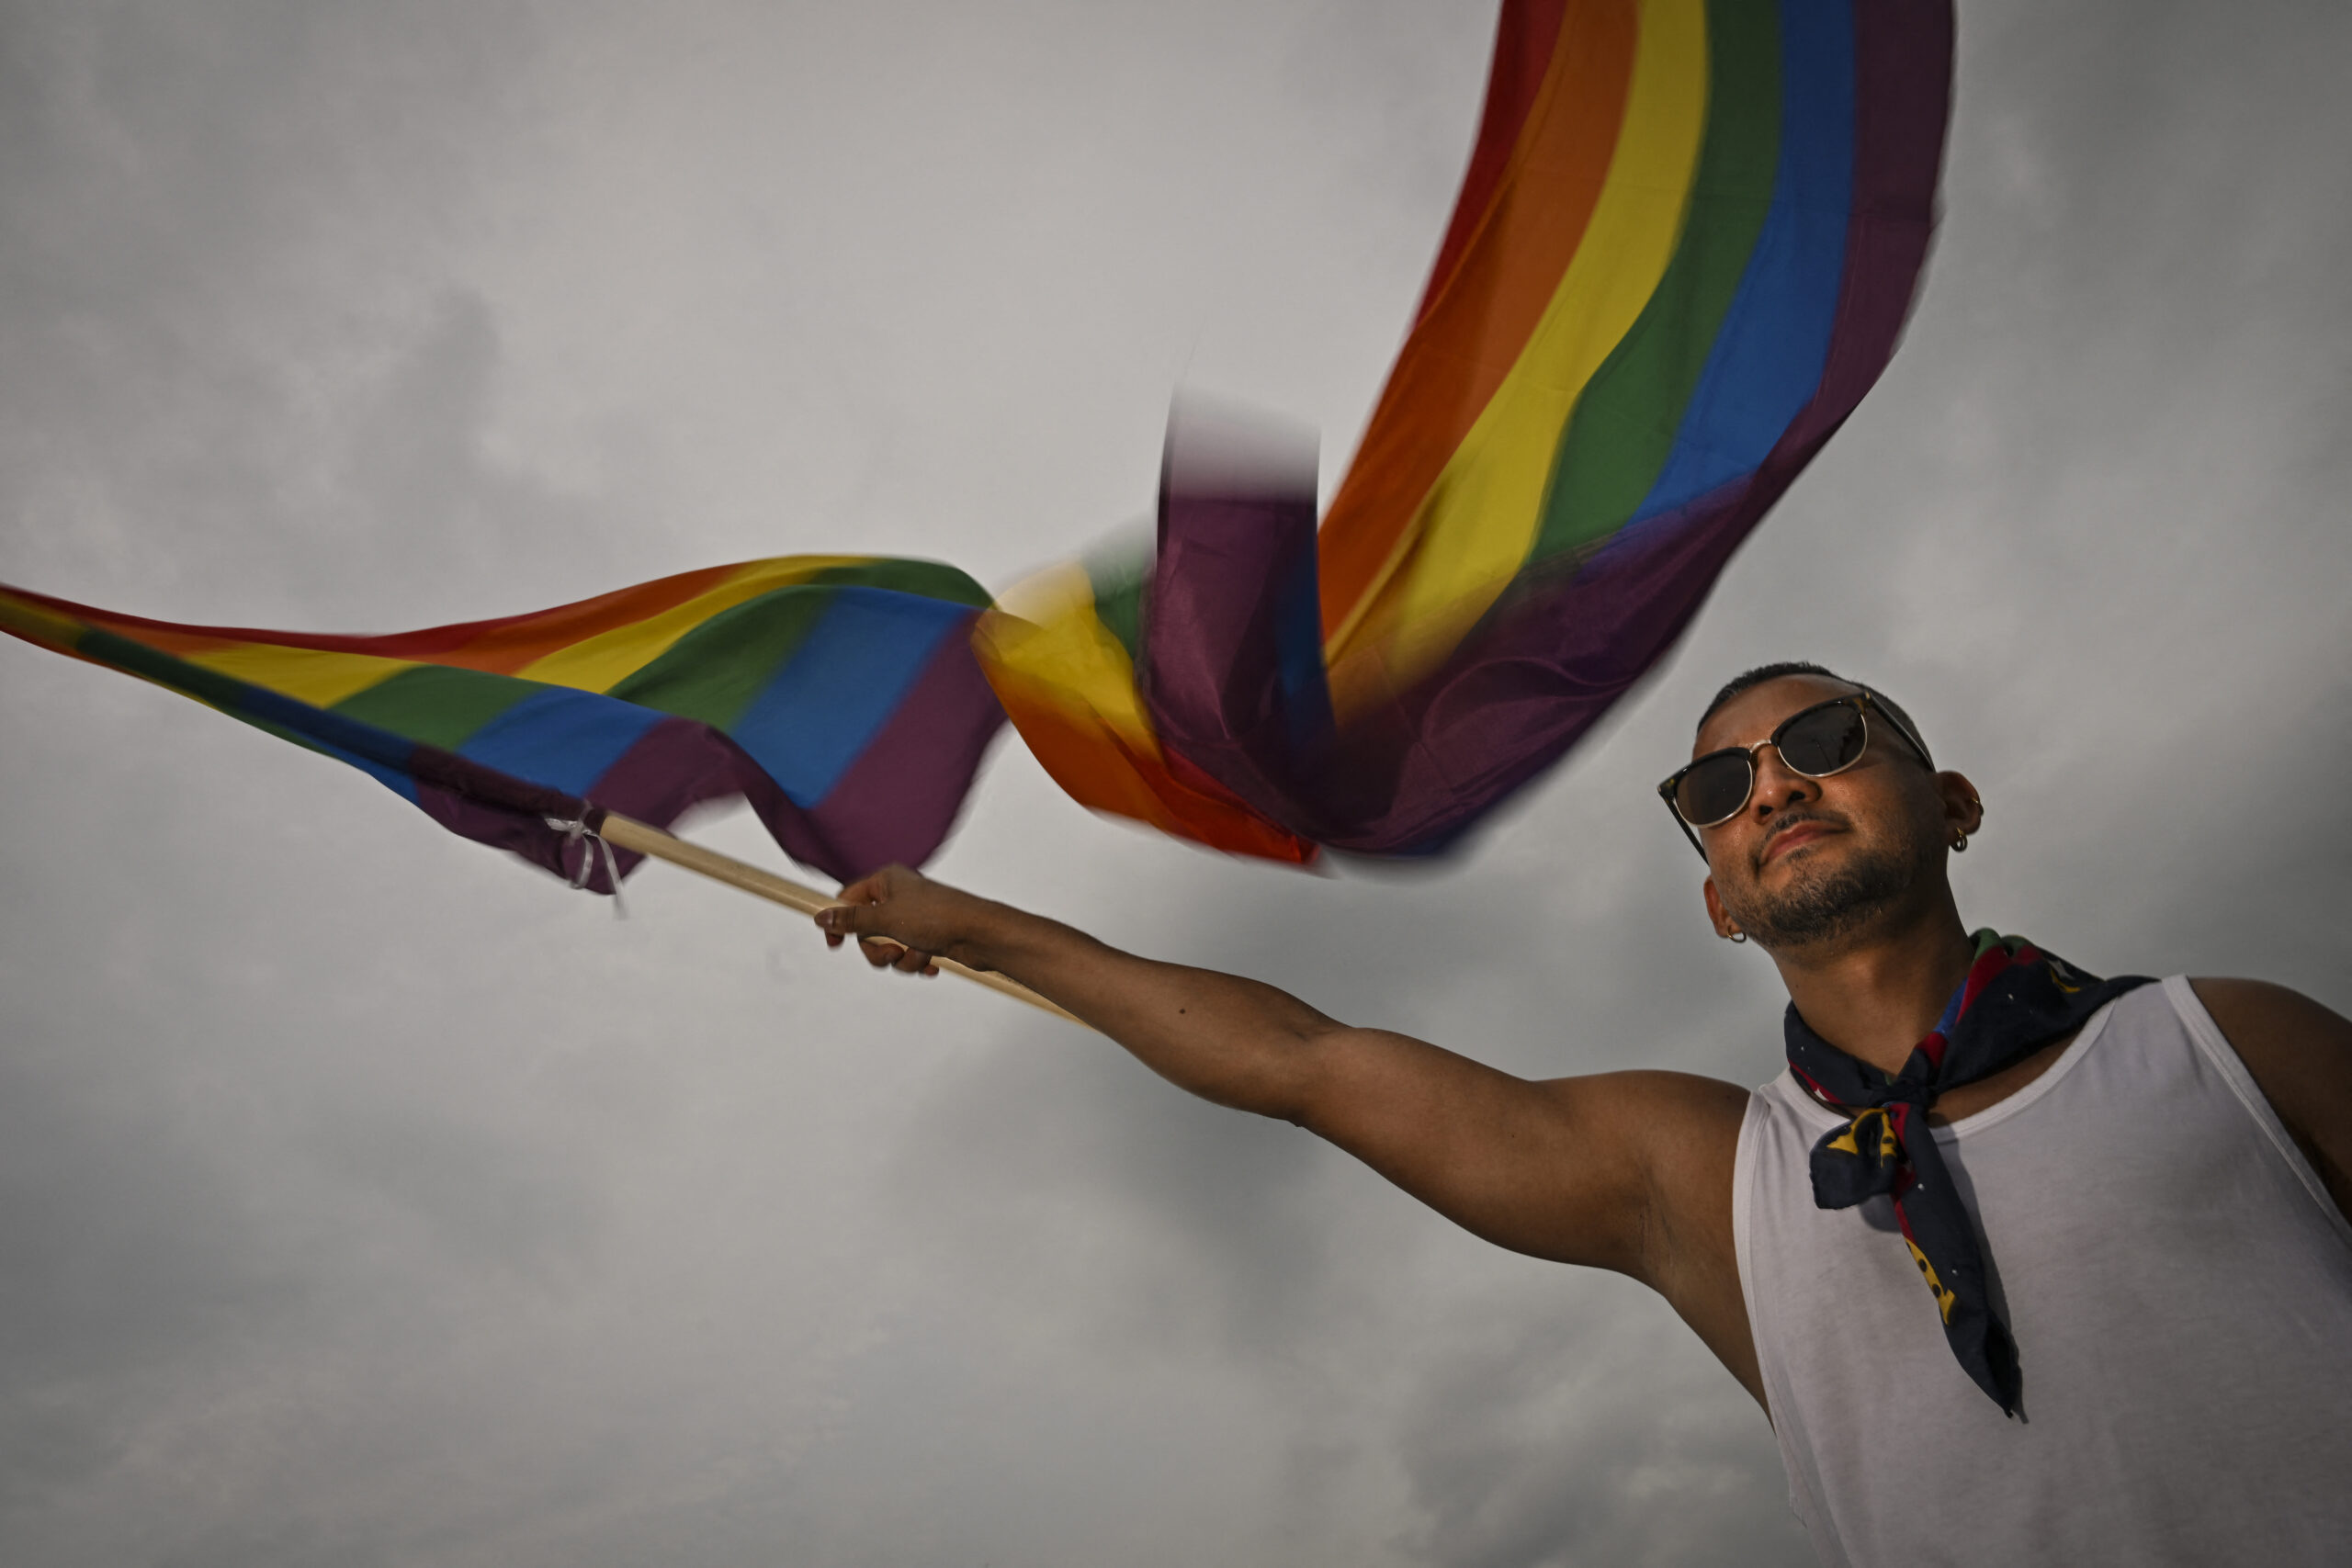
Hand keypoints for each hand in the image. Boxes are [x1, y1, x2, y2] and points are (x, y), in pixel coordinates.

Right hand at [815, 864, 995, 977]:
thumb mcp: (886, 919)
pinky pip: (907, 956)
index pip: (848, 898)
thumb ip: (851, 920)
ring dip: (900, 959)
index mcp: (887, 880)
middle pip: (867, 929)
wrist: (982, 935)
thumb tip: (821, 916)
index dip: (840, 922)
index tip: (835, 945)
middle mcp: (900, 896)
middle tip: (891, 953)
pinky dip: (916, 963)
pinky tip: (932, 963)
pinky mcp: (928, 936)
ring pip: (888, 947)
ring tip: (919, 956)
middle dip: (878, 949)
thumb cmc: (938, 917)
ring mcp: (914, 918)